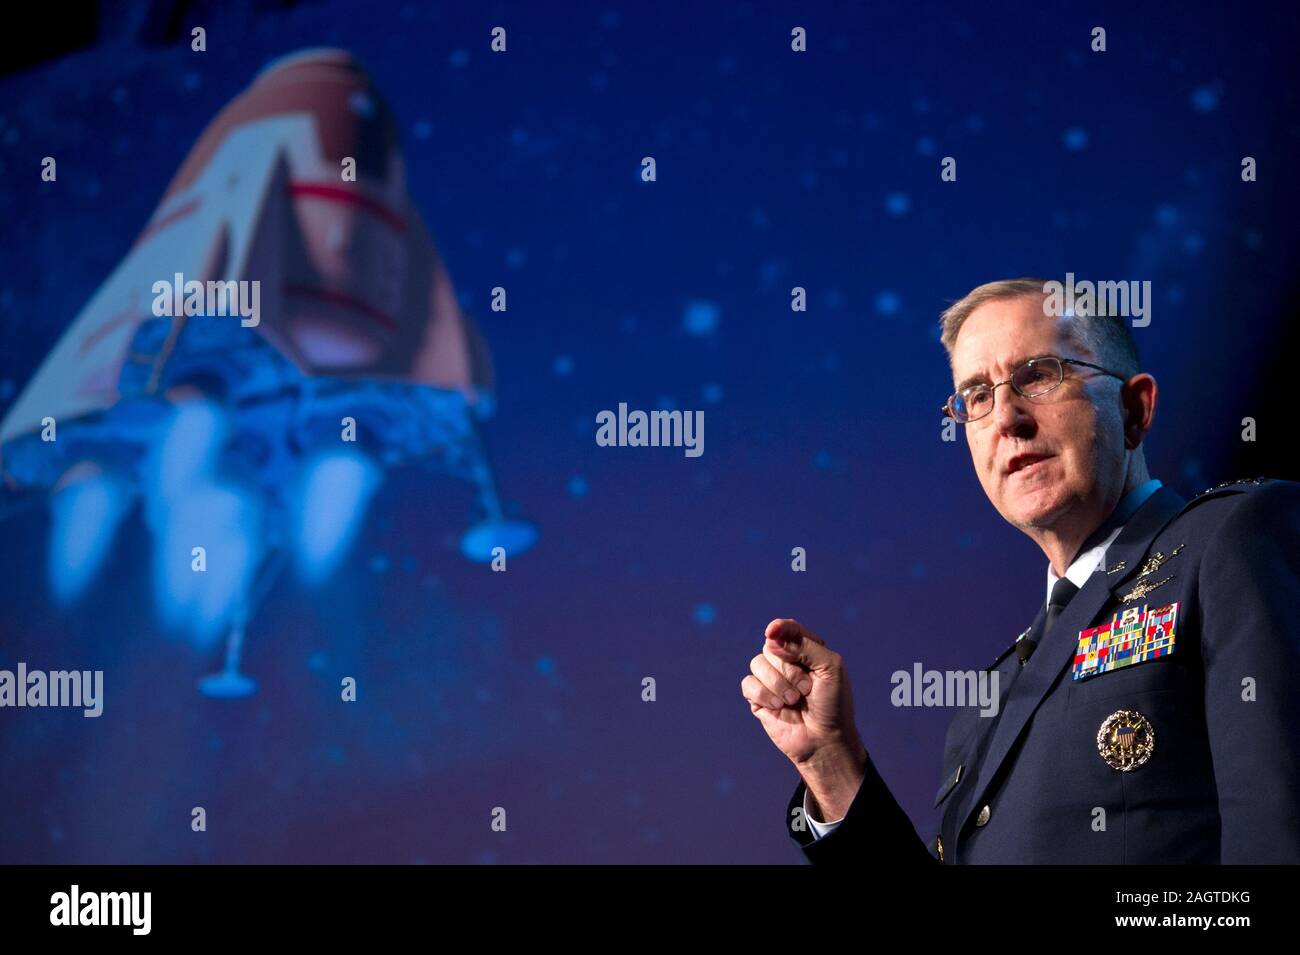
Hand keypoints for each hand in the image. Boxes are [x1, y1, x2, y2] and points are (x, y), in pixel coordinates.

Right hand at [743, 618, 861, 766]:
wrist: (824, 740)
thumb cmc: (833, 704)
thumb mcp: (831, 668)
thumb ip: (804, 645)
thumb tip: (771, 637)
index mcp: (806, 650)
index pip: (788, 629)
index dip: (779, 628)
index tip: (773, 631)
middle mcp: (787, 661)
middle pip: (770, 647)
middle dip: (788, 669)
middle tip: (806, 689)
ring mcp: (771, 679)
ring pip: (757, 663)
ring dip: (777, 684)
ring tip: (793, 701)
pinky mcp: (758, 698)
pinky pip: (748, 684)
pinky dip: (764, 695)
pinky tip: (778, 707)